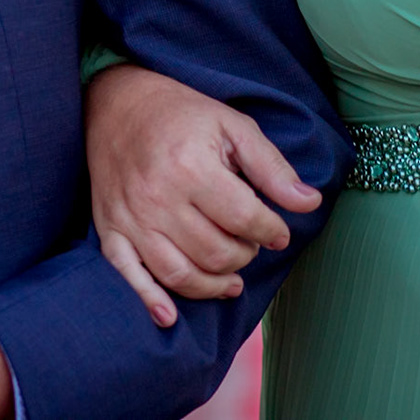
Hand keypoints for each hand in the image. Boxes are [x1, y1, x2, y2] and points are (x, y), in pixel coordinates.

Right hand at [85, 64, 321, 326]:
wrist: (115, 103)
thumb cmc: (182, 115)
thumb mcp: (233, 127)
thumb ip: (272, 168)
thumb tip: (309, 203)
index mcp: (191, 166)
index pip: (244, 219)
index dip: (271, 231)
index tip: (278, 232)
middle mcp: (158, 197)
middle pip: (215, 252)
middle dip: (245, 255)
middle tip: (251, 243)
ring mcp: (131, 218)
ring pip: (180, 274)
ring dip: (214, 285)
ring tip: (232, 278)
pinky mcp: (110, 230)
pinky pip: (130, 277)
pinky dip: (151, 301)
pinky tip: (170, 316)